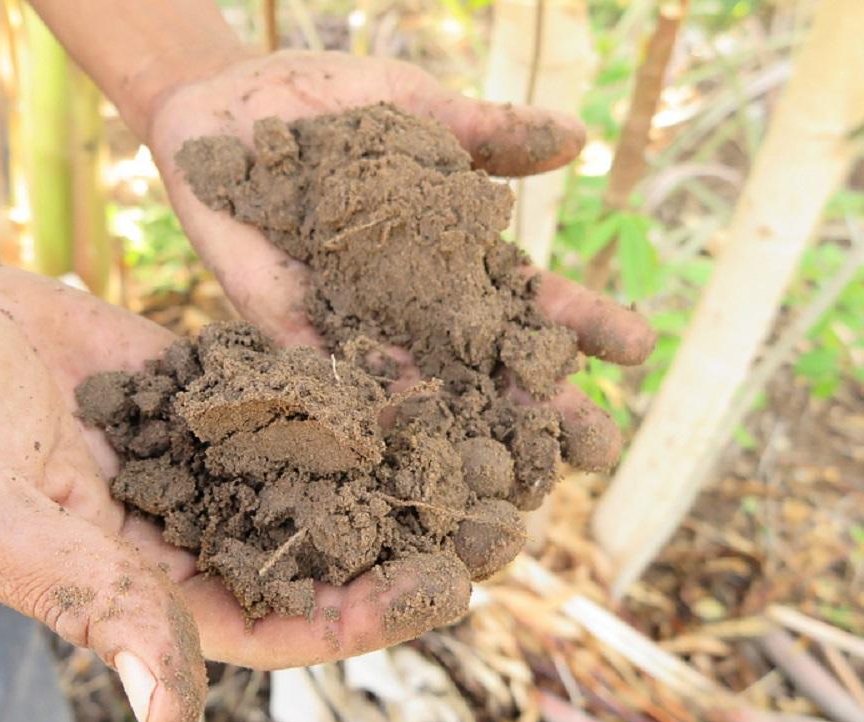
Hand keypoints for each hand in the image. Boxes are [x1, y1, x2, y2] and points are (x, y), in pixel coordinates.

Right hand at [0, 264, 469, 721]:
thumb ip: (91, 603)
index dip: (360, 614)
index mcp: (153, 588)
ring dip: (406, 463)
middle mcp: (198, 529)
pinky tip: (426, 370)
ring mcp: (214, 455)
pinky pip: (300, 395)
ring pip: (329, 472)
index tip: (442, 587)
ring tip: (495, 440)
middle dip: (411, 537)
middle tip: (505, 515)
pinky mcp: (219, 388)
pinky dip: (359, 390)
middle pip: (325, 550)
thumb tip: (174, 717)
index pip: (278, 622)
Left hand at [147, 51, 655, 465]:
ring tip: (512, 473)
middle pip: (486, 363)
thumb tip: (577, 139)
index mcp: (453, 255)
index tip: (637, 350)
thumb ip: (486, 133)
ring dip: (464, 431)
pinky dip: (357, 407)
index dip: (581, 324)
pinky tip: (396, 444)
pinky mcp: (285, 325)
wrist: (227, 105)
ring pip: (417, 387)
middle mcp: (410, 303)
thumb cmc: (330, 105)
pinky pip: (323, 374)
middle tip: (596, 448)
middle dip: (540, 406)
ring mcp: (352, 321)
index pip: (529, 299)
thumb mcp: (418, 108)